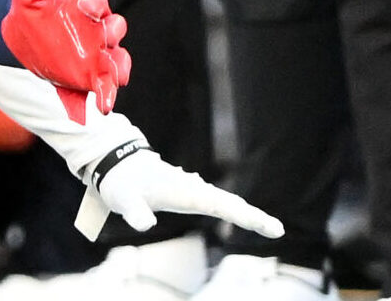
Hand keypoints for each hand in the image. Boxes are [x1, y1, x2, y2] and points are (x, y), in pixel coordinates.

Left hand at [1, 0, 128, 116]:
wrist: (21, 35)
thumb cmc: (30, 8)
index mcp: (85, 6)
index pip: (97, 3)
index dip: (95, 4)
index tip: (90, 6)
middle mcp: (97, 30)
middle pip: (113, 31)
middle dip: (112, 35)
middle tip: (106, 40)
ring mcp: (96, 55)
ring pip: (116, 61)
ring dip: (118, 70)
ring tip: (113, 81)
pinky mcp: (89, 78)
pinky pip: (102, 87)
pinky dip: (104, 96)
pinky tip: (99, 107)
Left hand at [78, 145, 283, 239]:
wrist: (113, 160)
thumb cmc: (120, 182)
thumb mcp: (124, 199)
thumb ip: (135, 212)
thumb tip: (145, 224)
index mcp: (185, 192)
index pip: (222, 205)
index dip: (246, 216)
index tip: (271, 227)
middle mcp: (191, 188)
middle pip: (228, 202)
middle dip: (252, 216)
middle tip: (277, 230)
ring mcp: (189, 188)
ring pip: (222, 199)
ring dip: (243, 211)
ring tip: (266, 225)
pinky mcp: (185, 189)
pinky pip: (211, 199)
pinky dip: (228, 206)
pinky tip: (236, 210)